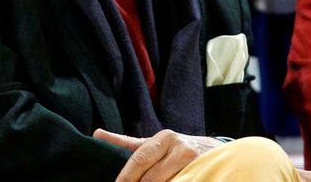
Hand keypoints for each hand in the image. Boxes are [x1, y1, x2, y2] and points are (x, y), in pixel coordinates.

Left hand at [93, 128, 219, 181]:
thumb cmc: (176, 149)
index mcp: (162, 138)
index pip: (139, 159)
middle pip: (151, 176)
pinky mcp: (201, 170)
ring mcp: (191, 159)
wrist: (213, 152)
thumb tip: (96, 134)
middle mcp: (177, 145)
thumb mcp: (154, 144)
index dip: (127, 177)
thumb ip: (128, 143)